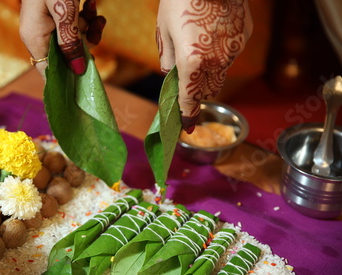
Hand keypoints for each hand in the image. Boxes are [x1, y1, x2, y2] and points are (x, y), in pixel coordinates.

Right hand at [19, 0, 105, 77]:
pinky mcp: (57, 12)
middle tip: (96, 26)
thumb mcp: (65, 12)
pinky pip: (74, 23)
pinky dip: (85, 16)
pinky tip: (90, 3)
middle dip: (85, 42)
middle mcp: (39, 33)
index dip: (65, 79)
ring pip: (74, 38)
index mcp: (35, 37)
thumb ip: (71, 41)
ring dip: (88, 26)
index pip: (46, 70)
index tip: (84, 84)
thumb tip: (77, 70)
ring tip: (93, 9)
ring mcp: (48, 23)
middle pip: (67, 54)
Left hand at [156, 0, 252, 132]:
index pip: (190, 99)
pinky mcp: (244, 37)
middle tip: (186, 84)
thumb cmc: (179, 0)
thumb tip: (173, 78)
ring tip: (198, 47)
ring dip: (209, 72)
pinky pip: (231, 55)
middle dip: (197, 92)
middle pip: (208, 90)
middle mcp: (216, 61)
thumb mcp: (164, 32)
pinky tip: (213, 33)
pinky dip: (221, 54)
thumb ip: (169, 61)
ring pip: (221, 74)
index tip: (187, 125)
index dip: (187, 115)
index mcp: (191, 63)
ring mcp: (234, 50)